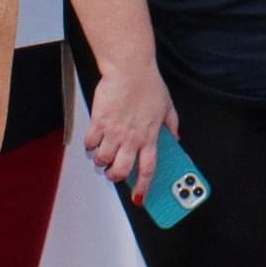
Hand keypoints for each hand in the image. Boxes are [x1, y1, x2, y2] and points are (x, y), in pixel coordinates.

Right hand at [85, 62, 177, 204]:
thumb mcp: (167, 105)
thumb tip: (176, 137)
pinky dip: (89, 147)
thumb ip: (172, 124)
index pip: (147, 169)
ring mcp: (114, 131)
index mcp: (150, 136)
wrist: (129, 69)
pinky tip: (92, 142)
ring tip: (101, 156)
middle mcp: (131, 138)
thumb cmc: (147, 84)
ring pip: (102, 160)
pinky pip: (90, 143)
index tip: (138, 197)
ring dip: (100, 162)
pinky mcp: (99, 122)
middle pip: (120, 170)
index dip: (142, 187)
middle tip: (112, 173)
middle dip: (114, 177)